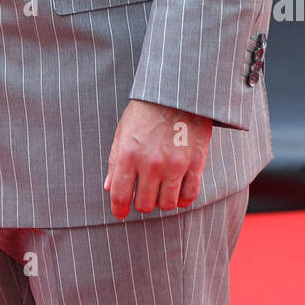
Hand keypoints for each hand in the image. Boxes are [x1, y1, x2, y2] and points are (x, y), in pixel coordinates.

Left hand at [104, 99, 211, 219]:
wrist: (178, 91)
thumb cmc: (146, 110)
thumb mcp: (123, 131)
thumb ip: (115, 161)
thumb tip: (109, 188)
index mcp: (128, 154)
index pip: (119, 196)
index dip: (118, 210)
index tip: (121, 213)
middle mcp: (150, 164)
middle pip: (144, 205)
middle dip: (141, 203)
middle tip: (144, 194)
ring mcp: (174, 165)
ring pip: (167, 205)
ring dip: (162, 201)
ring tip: (161, 190)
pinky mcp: (195, 163)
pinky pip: (189, 196)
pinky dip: (182, 198)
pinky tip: (178, 190)